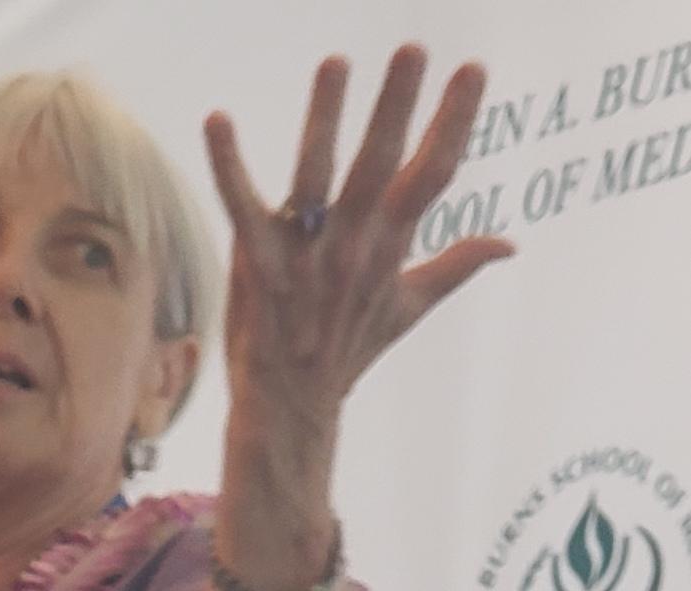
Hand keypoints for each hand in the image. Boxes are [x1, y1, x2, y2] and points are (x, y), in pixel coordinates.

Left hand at [204, 48, 512, 463]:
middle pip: (381, 165)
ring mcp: (305, 255)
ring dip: (324, 117)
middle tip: (412, 48)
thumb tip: (508, 245)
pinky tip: (217, 119)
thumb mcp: (405, 308)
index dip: (454, 122)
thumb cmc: (344, 351)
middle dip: (397, 105)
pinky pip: (242, 207)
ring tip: (336, 63)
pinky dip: (228, 165)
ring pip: (317, 175)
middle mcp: (352, 245)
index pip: (433, 175)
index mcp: (389, 246)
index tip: (472, 69)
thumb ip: (454, 267)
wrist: (290, 407)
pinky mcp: (258, 264)